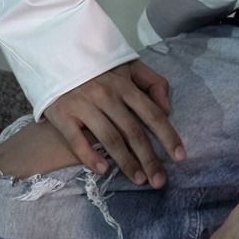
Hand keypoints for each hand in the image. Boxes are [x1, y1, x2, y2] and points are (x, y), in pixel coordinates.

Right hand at [43, 58, 184, 187]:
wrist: (58, 58)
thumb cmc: (98, 67)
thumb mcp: (129, 66)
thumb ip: (153, 83)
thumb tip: (167, 109)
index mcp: (126, 85)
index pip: (152, 114)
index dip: (168, 136)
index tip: (180, 157)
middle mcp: (107, 95)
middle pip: (133, 132)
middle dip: (149, 158)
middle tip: (160, 181)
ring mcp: (85, 105)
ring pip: (110, 138)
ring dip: (126, 162)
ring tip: (139, 180)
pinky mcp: (63, 115)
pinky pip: (77, 140)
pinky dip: (90, 156)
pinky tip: (102, 170)